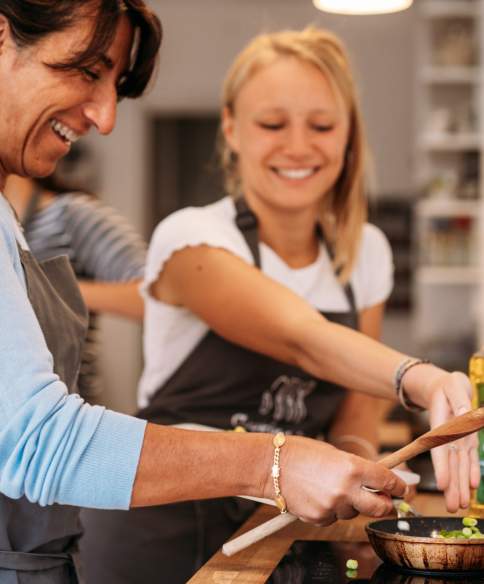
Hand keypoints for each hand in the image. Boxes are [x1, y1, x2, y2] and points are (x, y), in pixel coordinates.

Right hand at [269, 436, 406, 525]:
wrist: (270, 465)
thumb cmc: (300, 452)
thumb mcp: (334, 454)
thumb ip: (356, 468)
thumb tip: (375, 481)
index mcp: (352, 467)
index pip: (387, 481)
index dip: (399, 486)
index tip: (403, 488)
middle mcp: (346, 489)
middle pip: (380, 508)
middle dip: (385, 505)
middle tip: (384, 500)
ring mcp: (332, 507)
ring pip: (354, 513)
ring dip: (352, 504)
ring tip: (332, 487)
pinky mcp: (319, 519)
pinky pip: (334, 518)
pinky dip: (332, 509)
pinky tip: (318, 495)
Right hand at [425, 371, 479, 510]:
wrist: (444, 386)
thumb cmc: (447, 385)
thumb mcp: (453, 386)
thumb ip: (458, 399)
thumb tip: (465, 413)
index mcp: (440, 424)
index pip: (440, 449)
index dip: (442, 468)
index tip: (443, 485)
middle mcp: (448, 436)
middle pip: (449, 464)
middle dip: (451, 486)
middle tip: (451, 507)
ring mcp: (457, 439)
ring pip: (459, 465)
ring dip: (460, 485)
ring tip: (459, 505)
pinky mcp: (466, 440)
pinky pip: (469, 458)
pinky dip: (471, 472)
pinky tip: (473, 486)